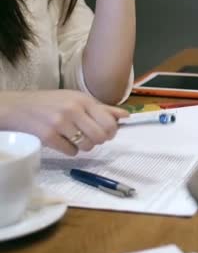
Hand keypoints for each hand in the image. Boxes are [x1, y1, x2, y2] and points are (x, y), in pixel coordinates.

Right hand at [0, 90, 128, 155]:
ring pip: (88, 146)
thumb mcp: (76, 100)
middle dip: (98, 140)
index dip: (111, 132)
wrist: (17, 107)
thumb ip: (102, 108)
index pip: (110, 122)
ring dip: (83, 146)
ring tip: (73, 137)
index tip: (105, 132)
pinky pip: (72, 152)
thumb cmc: (50, 103)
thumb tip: (126, 115)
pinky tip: (62, 141)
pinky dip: (69, 150)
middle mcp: (73, 109)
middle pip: (101, 136)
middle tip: (89, 136)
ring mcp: (60, 123)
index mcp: (83, 99)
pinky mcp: (49, 136)